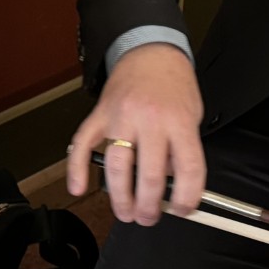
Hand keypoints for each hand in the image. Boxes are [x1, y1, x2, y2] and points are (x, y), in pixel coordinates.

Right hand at [66, 41, 205, 225]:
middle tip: (149, 217)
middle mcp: (149, 119)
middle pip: (149, 175)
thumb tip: (171, 186)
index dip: (188, 197)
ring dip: (120, 197)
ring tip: (126, 212)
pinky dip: (77, 169)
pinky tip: (79, 188)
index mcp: (178, 120)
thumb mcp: (191, 115)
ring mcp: (121, 117)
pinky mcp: (99, 115)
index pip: (188, 168)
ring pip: (116, 166)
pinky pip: (82, 144)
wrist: (151, 50)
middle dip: (149, 206)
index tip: (184, 210)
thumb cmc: (173, 84)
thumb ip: (181, 148)